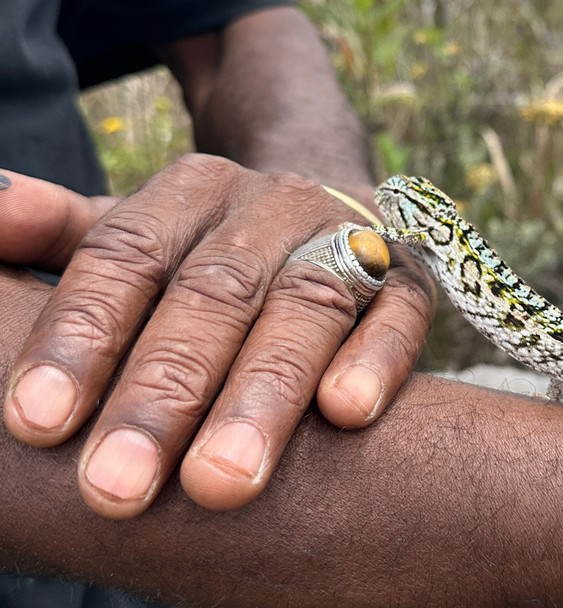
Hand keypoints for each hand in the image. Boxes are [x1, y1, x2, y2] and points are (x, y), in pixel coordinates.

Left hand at [0, 156, 434, 517]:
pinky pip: (399, 313)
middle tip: (118, 488)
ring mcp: (347, 235)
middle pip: (214, 291)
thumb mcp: (132, 234)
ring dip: (264, 394)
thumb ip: (57, 228)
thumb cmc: (207, 252)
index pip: (126, 254)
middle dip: (166, 391)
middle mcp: (272, 205)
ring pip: (307, 306)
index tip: (36, 424)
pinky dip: (375, 358)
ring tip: (222, 483)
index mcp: (190, 191)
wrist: (325, 213)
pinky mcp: (409, 278)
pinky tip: (348, 414)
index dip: (82, 336)